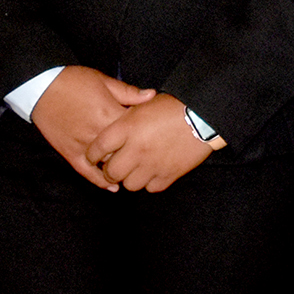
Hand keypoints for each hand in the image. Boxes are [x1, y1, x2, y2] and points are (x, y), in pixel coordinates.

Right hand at [33, 67, 156, 190]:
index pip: (136, 130)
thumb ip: (128, 92)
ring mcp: (84, 146)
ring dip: (122, 168)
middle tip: (145, 152)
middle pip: (125, 150)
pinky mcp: (70, 154)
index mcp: (109, 114)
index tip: (150, 130)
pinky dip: (100, 181)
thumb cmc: (72, 81)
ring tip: (134, 170)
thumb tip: (152, 96)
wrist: (41, 87)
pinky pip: (87, 172)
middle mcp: (98, 134)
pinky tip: (113, 187)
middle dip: (136, 152)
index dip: (145, 131)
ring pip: (109, 164)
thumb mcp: (103, 81)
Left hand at [88, 94, 220, 191]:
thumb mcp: (142, 105)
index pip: (98, 148)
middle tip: (114, 166)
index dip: (91, 155)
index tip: (92, 157)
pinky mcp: (168, 175)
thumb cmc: (171, 107)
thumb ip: (123, 121)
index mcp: (127, 128)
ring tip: (136, 168)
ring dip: (130, 177)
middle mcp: (137, 149)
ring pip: (130, 185)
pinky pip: (150, 188)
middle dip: (110, 170)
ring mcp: (153, 164)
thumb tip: (109, 133)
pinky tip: (153, 171)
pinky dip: (150, 181)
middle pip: (111, 172)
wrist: (202, 116)